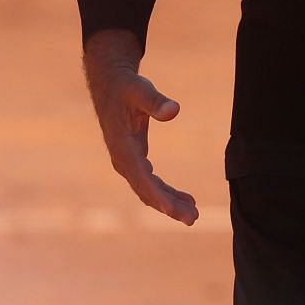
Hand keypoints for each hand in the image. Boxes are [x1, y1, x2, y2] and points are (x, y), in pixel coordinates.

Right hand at [82, 29, 197, 225]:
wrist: (110, 85)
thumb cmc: (127, 87)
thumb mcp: (141, 90)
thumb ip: (156, 101)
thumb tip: (175, 110)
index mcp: (123, 148)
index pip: (142, 179)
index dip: (160, 196)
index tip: (176, 211)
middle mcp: (123, 160)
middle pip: (146, 191)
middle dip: (169, 206)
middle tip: (194, 218)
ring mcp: (127, 162)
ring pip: (148, 190)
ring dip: (169, 203)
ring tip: (193, 214)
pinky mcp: (134, 159)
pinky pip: (150, 182)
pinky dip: (166, 192)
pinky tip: (184, 199)